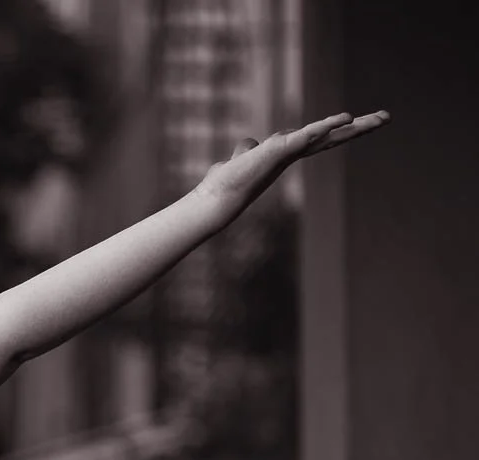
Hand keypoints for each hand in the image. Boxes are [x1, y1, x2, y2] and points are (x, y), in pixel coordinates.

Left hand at [195, 110, 390, 218]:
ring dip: (352, 126)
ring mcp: (288, 152)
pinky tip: (344, 118)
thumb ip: (248, 149)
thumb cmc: (228, 180)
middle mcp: (292, 153)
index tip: (359, 118)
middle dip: (360, 128)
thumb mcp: (243, 156)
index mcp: (288, 152)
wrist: (218, 197)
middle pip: (331, 138)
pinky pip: (305, 136)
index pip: (320, 138)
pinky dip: (323, 127)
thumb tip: (248, 145)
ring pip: (325, 136)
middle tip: (387, 118)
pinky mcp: (279, 150)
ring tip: (378, 118)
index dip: (339, 129)